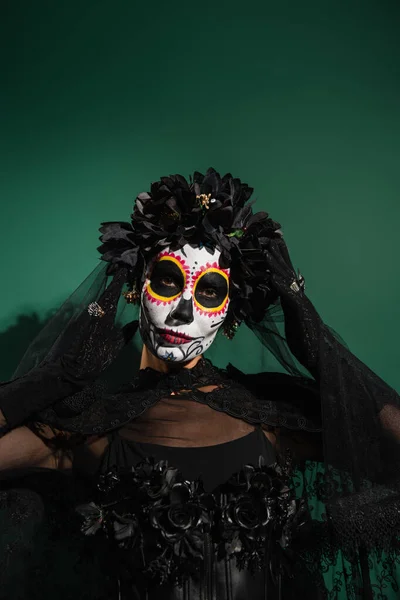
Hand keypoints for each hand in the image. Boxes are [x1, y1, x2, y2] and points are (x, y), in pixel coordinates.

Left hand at [0, 268, 137, 429]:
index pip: (111, 294)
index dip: (117, 282)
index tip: (122, 269)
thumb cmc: (94, 360)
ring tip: (119, 283)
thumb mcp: (115, 347)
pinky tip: (110, 301)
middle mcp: (94, 313)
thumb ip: (126, 332)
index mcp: (102, 317)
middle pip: (105, 294)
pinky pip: (96, 308)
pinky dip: (104, 301)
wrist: (71, 370)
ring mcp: (87, 317)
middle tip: (122, 271)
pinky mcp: (83, 322)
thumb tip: (135, 322)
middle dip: (114, 283)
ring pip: (100, 301)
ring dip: (109, 291)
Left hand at [264, 239, 321, 374]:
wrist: (319, 354)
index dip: (279, 260)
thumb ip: (285, 305)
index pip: (285, 275)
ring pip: (287, 280)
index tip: (272, 244)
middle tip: (270, 237)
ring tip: (267, 251)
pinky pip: (288, 297)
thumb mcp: (291, 318)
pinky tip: (272, 277)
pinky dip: (280, 286)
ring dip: (276, 265)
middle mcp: (298, 297)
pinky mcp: (299, 312)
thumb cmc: (305, 339)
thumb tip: (277, 297)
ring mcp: (300, 303)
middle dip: (278, 254)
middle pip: (287, 271)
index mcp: (295, 298)